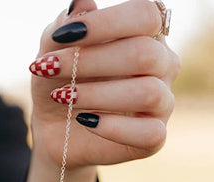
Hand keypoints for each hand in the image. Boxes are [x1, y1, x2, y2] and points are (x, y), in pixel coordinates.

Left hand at [29, 0, 179, 167]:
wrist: (54, 127)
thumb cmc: (61, 78)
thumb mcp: (54, 49)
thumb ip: (66, 26)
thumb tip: (82, 2)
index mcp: (145, 32)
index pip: (145, 14)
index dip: (106, 22)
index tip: (64, 36)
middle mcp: (163, 63)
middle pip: (144, 54)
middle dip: (91, 61)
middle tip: (49, 68)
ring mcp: (163, 101)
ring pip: (148, 92)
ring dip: (96, 94)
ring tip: (63, 96)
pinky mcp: (154, 136)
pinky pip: (149, 132)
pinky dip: (111, 127)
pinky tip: (84, 120)